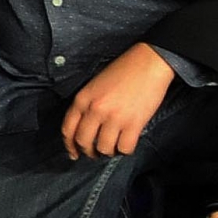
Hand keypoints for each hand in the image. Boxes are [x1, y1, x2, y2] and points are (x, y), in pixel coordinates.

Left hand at [61, 43, 178, 159]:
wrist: (149, 62)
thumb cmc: (123, 71)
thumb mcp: (95, 85)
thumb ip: (88, 104)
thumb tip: (86, 128)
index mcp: (83, 99)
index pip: (68, 129)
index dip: (69, 145)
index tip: (73, 153)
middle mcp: (95, 110)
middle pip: (83, 141)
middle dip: (88, 152)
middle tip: (95, 154)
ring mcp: (114, 118)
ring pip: (104, 148)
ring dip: (108, 152)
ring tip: (113, 147)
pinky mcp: (134, 124)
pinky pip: (125, 148)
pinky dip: (125, 150)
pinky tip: (127, 144)